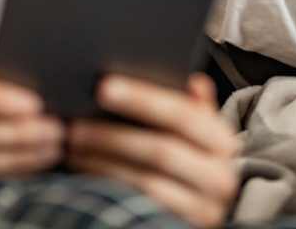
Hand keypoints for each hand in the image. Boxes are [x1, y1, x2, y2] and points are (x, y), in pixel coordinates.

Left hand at [67, 74, 239, 227]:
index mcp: (222, 142)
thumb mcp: (192, 132)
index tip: (103, 86)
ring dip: (102, 162)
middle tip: (75, 124)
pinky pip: (137, 206)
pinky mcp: (177, 227)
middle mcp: (220, 177)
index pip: (183, 114)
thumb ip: (190, 107)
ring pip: (145, 181)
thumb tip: (191, 80)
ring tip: (73, 145)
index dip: (143, 99)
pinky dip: (106, 186)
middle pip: (162, 150)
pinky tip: (84, 171)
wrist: (189, 213)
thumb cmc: (184, 162)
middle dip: (112, 135)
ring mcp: (202, 209)